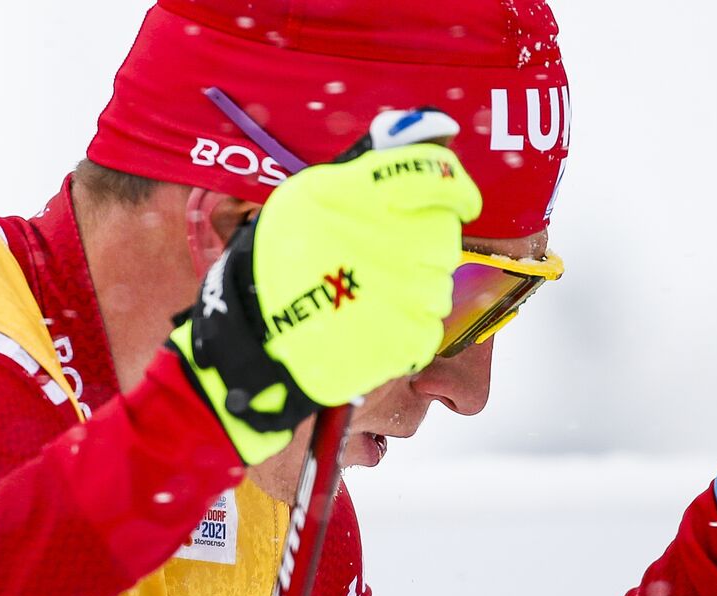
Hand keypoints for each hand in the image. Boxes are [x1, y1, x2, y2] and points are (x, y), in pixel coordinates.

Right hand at [170, 110, 481, 464]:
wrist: (253, 347)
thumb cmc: (274, 268)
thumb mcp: (305, 200)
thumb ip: (368, 167)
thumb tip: (430, 127)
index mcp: (358, 195)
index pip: (432, 175)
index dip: (455, 186)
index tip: (463, 200)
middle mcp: (388, 238)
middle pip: (441, 234)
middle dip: (421, 244)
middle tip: (381, 260)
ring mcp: (402, 292)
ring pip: (437, 283)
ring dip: (412, 287)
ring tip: (364, 297)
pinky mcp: (407, 337)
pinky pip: (427, 325)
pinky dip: (404, 326)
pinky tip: (367, 325)